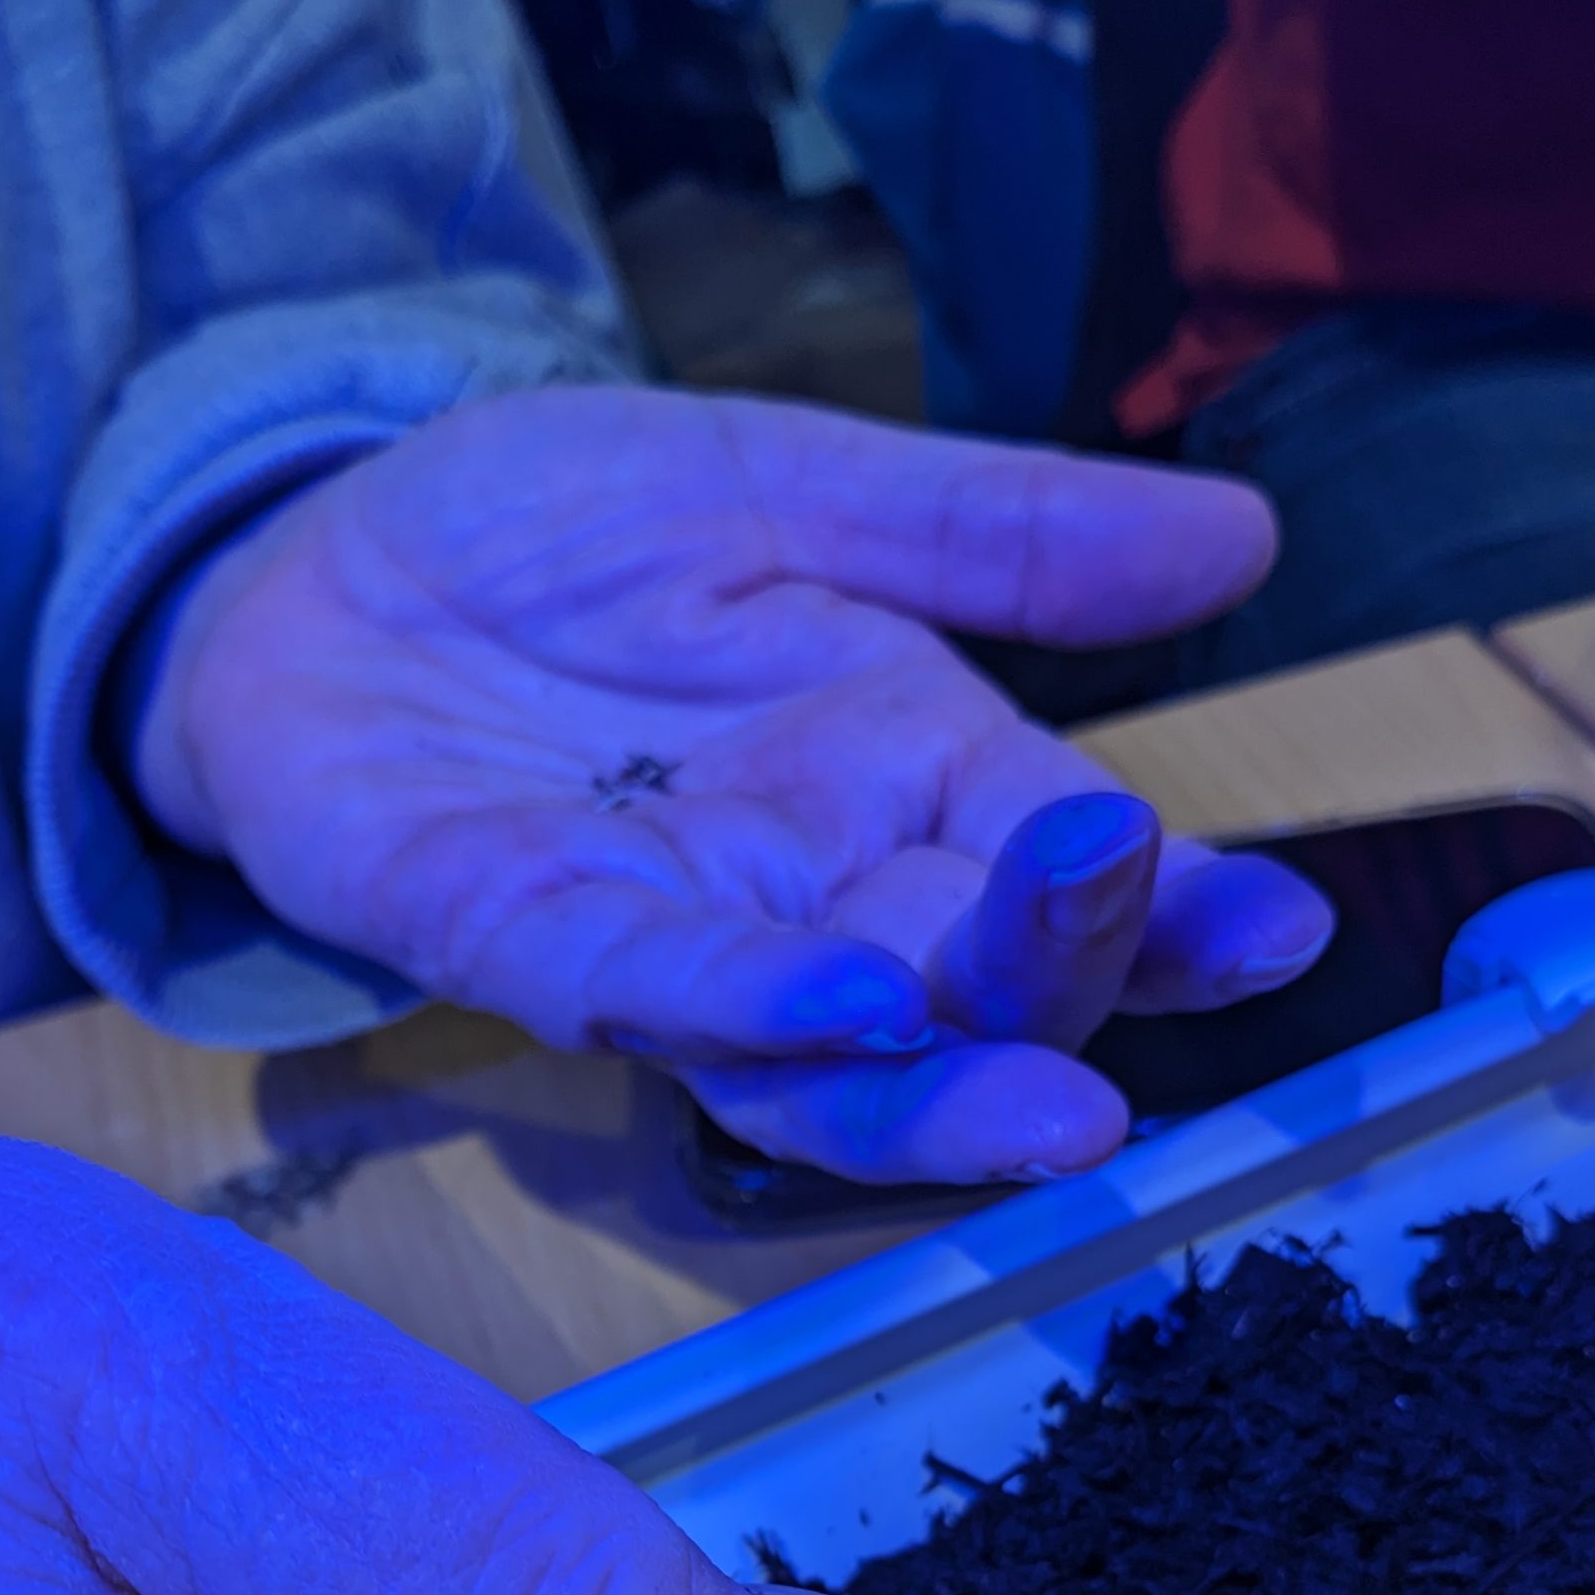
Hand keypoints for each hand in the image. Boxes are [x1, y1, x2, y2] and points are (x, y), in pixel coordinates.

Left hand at [132, 387, 1331, 1184]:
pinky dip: (754, 1011)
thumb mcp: (791, 487)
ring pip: (830, 1059)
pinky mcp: (519, 939)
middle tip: (1199, 948)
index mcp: (897, 775)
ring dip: (948, 1086)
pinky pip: (650, 994)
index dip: (1176, 911)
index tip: (1286, 927)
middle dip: (1080, 979)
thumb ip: (995, 533)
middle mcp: (806, 891)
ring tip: (1068, 1107)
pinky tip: (851, 1009)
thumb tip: (1243, 541)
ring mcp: (669, 937)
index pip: (1058, 864)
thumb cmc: (547, 538)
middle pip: (970, 984)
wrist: (308, 555)